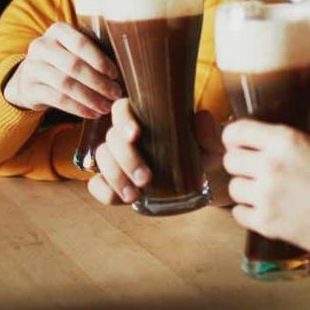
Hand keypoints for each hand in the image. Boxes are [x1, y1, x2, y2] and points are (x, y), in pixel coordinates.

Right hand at [3, 22, 120, 117]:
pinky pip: (58, 99)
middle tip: (116, 94)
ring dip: (91, 98)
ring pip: (66, 84)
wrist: (30, 77)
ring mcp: (32, 67)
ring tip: (107, 106)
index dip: (100, 60)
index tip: (116, 75)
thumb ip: (98, 51)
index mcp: (58, 31)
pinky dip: (79, 108)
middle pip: (74, 65)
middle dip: (99, 82)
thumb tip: (129, 65)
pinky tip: (93, 113)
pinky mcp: (29, 88)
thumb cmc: (66, 59)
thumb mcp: (78, 49)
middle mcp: (42, 46)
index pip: (81, 43)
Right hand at [87, 99, 225, 204]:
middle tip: (146, 179)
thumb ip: (210, 134)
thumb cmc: (204, 154)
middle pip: (111, 138)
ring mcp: (118, 159)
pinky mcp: (114, 182)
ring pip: (102, 159)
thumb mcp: (213, 146)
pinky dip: (104, 191)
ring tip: (135, 195)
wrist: (203, 181)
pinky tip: (121, 199)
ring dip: (115, 177)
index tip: (136, 135)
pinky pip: (97, 184)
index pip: (122, 109)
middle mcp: (127, 136)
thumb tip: (201, 117)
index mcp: (146, 118)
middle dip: (126, 159)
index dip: (123, 120)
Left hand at [222, 120, 309, 254]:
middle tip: (254, 166)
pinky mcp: (265, 223)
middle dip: (241, 161)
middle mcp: (269, 166)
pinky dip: (248, 210)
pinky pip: (238, 213)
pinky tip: (263, 208)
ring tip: (262, 190)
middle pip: (230, 160)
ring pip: (233, 188)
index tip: (241, 141)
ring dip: (246, 187)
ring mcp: (264, 197)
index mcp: (285, 140)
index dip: (236, 136)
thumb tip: (301, 143)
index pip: (236, 132)